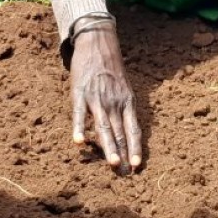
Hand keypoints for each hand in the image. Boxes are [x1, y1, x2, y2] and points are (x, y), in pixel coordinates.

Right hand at [70, 23, 142, 171]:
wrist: (97, 43)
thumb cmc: (111, 68)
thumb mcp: (124, 87)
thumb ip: (124, 108)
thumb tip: (126, 130)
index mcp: (127, 102)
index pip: (133, 130)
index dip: (136, 149)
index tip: (137, 166)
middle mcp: (114, 102)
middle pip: (120, 132)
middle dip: (123, 154)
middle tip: (124, 173)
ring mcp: (97, 98)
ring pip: (104, 127)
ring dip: (109, 146)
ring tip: (113, 164)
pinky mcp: (80, 93)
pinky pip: (79, 114)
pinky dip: (80, 128)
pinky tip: (79, 142)